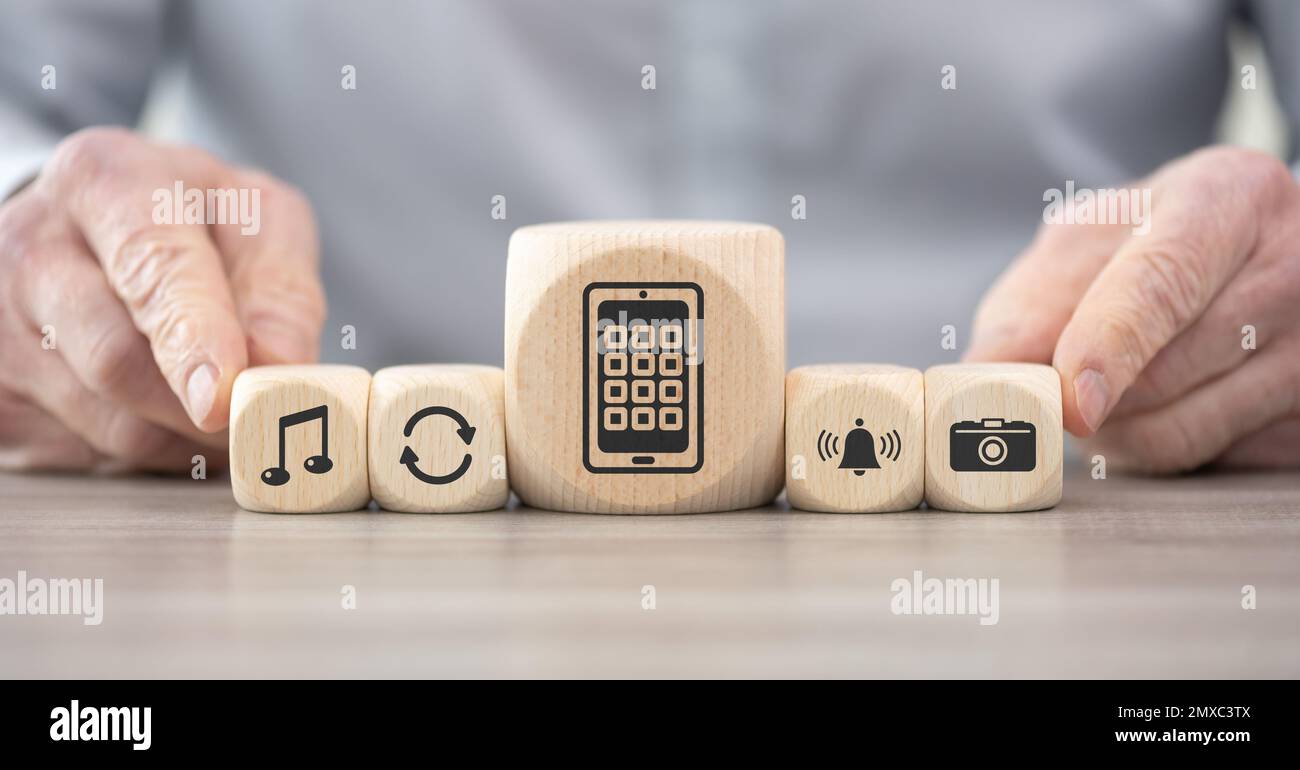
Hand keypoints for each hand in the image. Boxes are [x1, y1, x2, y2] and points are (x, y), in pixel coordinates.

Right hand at [0, 127, 324, 470]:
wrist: (90, 227)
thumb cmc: (189, 222)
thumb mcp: (255, 222)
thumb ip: (282, 289)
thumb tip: (283, 367)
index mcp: (106, 182)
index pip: (150, 266)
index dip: (191, 337)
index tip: (223, 395)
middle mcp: (34, 246)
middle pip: (116, 359)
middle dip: (202, 409)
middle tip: (259, 423)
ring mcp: (0, 325)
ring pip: (107, 423)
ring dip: (184, 436)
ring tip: (217, 405)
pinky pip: (86, 457)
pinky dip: (146, 450)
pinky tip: (159, 411)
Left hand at [966, 145, 1299, 472]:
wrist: (1252, 252)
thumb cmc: (1149, 243)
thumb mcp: (1084, 244)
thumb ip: (1029, 306)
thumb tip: (980, 377)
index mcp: (1227, 196)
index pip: (1162, 283)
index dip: (1108, 347)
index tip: (1071, 400)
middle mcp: (1289, 266)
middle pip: (1160, 374)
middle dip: (1084, 395)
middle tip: (1057, 380)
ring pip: (1180, 433)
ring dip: (1113, 431)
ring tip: (1108, 385)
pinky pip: (1207, 462)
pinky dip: (1159, 446)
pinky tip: (1167, 401)